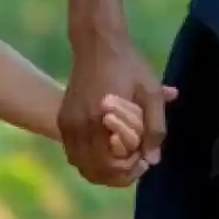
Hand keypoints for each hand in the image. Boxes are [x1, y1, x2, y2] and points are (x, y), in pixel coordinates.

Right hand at [61, 35, 170, 189]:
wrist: (98, 43)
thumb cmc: (129, 65)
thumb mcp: (151, 93)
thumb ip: (155, 128)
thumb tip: (153, 160)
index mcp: (97, 121)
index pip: (108, 167)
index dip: (128, 172)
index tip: (144, 161)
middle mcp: (77, 126)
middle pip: (92, 171)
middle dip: (115, 175)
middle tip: (136, 164)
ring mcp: (67, 123)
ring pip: (80, 164)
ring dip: (101, 169)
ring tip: (124, 160)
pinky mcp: (63, 118)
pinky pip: (73, 151)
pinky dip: (90, 158)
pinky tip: (109, 149)